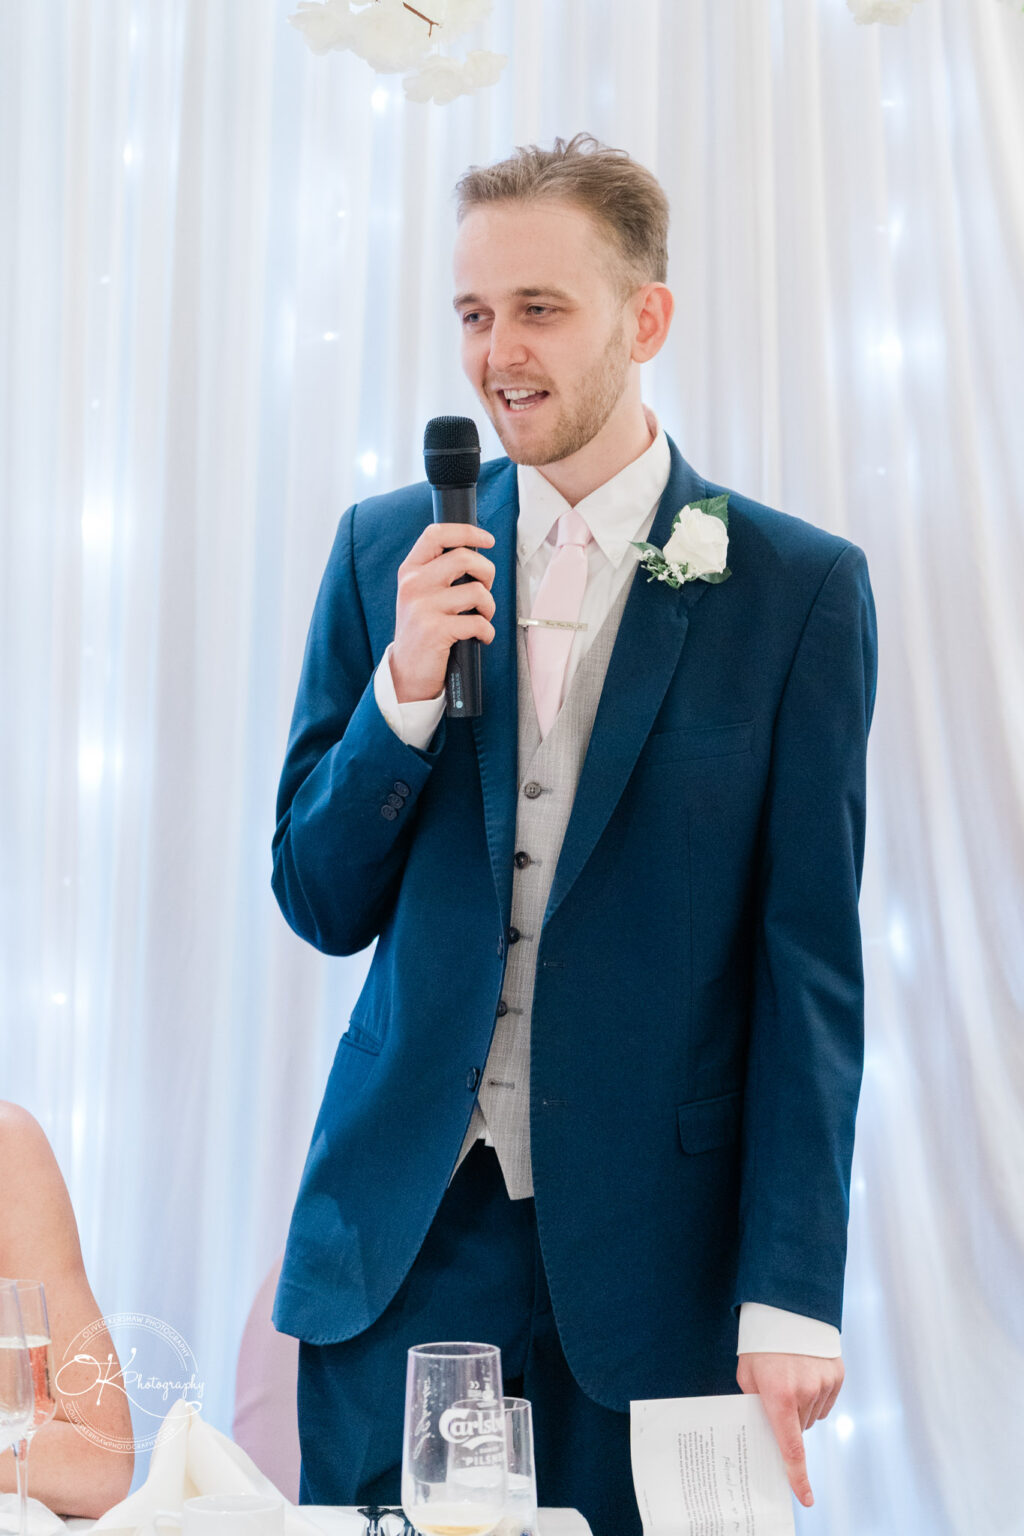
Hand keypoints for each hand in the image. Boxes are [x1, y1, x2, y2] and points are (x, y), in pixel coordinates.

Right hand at [391, 523, 496, 701]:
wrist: (407, 672)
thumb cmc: (422, 630)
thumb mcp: (420, 594)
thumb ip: (438, 572)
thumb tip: (475, 555)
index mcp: (410, 570)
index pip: (436, 534)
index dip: (467, 531)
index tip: (486, 539)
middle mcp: (413, 584)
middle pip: (464, 557)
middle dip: (487, 572)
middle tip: (485, 588)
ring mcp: (423, 607)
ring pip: (477, 591)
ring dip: (489, 607)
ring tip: (481, 617)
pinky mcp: (435, 630)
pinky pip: (478, 622)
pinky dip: (487, 632)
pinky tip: (479, 637)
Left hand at [736, 1352, 843, 1507]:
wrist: (787, 1307)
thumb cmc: (761, 1343)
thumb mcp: (748, 1374)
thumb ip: (756, 1403)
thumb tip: (767, 1427)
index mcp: (779, 1395)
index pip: (791, 1446)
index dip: (797, 1475)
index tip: (805, 1497)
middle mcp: (805, 1392)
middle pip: (800, 1429)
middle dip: (788, 1420)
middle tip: (778, 1395)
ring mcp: (824, 1383)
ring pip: (814, 1416)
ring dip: (803, 1407)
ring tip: (791, 1378)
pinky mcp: (837, 1375)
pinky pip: (826, 1401)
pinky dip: (817, 1396)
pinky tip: (806, 1375)